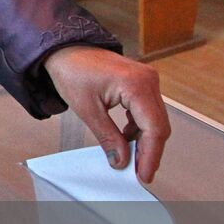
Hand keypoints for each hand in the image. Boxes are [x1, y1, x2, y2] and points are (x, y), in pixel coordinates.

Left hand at [44, 46, 169, 182]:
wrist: (64, 49)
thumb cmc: (72, 70)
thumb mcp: (87, 110)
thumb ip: (108, 137)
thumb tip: (121, 160)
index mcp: (137, 85)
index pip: (154, 128)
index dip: (151, 155)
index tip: (144, 174)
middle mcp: (148, 80)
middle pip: (159, 125)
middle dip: (149, 151)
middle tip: (139, 173)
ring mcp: (147, 80)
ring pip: (155, 120)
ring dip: (144, 140)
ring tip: (130, 158)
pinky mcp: (142, 82)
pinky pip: (147, 111)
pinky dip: (139, 127)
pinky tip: (126, 138)